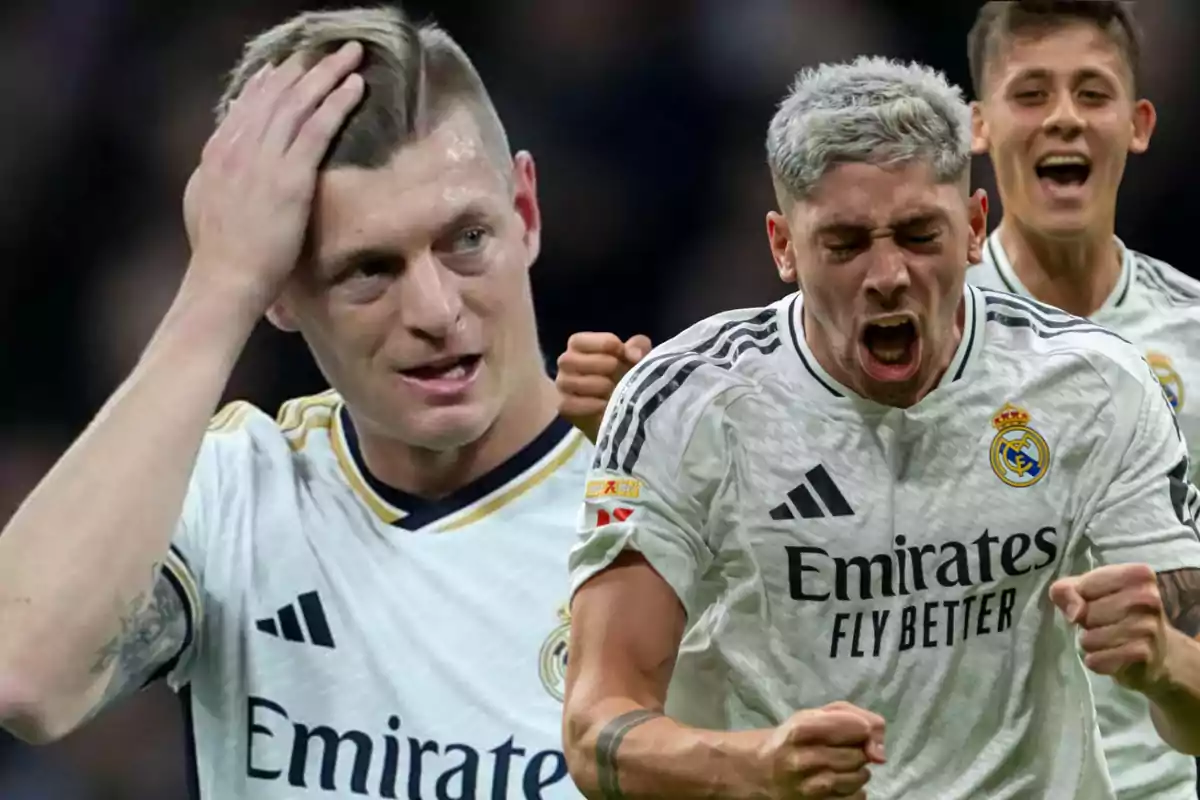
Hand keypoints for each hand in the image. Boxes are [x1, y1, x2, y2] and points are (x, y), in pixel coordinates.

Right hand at [182, 41, 364, 316]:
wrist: (225, 277)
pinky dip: (337, 103)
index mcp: (218, 151)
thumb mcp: (203, 200)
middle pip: (276, 94)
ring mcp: (263, 159)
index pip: (248, 104)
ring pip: (299, 103)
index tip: (289, 64)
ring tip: (351, 56)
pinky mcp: (290, 176)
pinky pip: (318, 129)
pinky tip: (355, 87)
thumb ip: (215, 169)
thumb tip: (224, 144)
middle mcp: (239, 146)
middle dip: (306, 66)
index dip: (272, 80)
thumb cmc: (218, 252)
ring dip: (327, 74)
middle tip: (331, 49)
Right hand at [557, 332, 651, 442]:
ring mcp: (562, 385)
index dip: (607, 345)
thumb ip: (638, 347)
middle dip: (603, 366)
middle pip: (572, 359)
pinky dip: (589, 406)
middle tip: (620, 375)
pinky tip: (605, 407)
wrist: (622, 409)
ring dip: (598, 386)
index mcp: (579, 344)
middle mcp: (566, 362)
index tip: (624, 354)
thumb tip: (634, 355)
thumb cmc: (626, 375)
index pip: (581, 340)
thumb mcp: (636, 356)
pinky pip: (569, 404)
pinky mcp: (564, 407)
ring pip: (570, 382)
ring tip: (615, 392)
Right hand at [757, 701, 884, 798]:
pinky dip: (853, 790)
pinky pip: (857, 798)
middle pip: (860, 754)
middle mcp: (804, 760)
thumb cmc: (793, 738)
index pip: (859, 728)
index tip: (852, 730)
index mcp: (801, 730)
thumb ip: (853, 717)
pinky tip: (837, 783)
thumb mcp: (814, 716)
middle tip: (838, 749)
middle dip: (856, 750)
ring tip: (837, 765)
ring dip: (856, 771)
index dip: (861, 728)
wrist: (761, 771)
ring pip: (861, 777)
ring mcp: (810, 788)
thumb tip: (881, 754)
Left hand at [1050, 563, 1170, 692]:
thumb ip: (1067, 590)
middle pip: (1086, 613)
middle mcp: (1148, 597)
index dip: (1080, 597)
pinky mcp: (1143, 654)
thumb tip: (1075, 612)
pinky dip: (1097, 661)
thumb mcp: (1088, 591)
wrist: (1159, 653)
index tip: (1096, 600)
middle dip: (1086, 622)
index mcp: (1138, 574)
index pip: (1084, 586)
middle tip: (1105, 623)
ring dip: (1091, 643)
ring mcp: (1148, 627)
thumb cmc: (1117, 613)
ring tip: (1109, 639)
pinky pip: (1098, 660)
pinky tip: (1112, 656)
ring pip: (1090, 639)